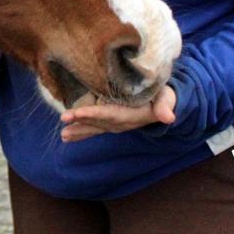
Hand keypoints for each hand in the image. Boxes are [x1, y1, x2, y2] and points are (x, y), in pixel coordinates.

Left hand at [59, 86, 176, 141]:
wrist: (163, 104)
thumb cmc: (163, 97)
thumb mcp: (166, 98)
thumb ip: (165, 106)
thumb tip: (169, 117)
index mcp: (133, 116)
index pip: (111, 115)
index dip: (94, 114)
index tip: (78, 113)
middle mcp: (122, 123)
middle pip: (98, 122)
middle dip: (80, 121)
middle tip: (64, 119)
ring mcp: (115, 124)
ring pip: (94, 127)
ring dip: (78, 130)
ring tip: (63, 135)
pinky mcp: (111, 123)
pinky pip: (94, 128)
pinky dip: (81, 131)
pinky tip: (67, 136)